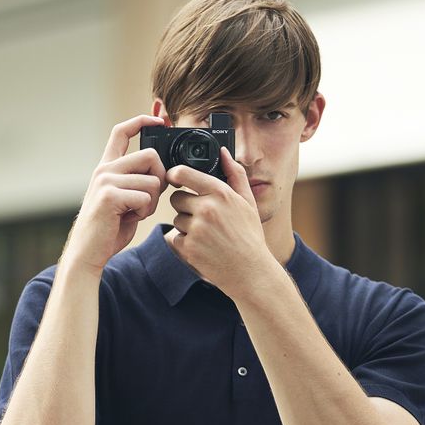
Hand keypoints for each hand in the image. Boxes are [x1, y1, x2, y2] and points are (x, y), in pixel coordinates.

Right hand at [62, 115, 167, 274]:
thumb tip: (163, 174)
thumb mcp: (123, 198)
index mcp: (106, 167)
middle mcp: (104, 169)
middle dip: (160, 178)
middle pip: (150, 155)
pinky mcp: (110, 196)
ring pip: (152, 180)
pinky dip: (144, 212)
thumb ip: (137, 181)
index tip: (158, 120)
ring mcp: (105, 181)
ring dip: (152, 201)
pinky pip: (145, 197)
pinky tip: (129, 219)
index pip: (121, 132)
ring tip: (134, 213)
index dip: (141, 120)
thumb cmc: (108, 229)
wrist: (87, 252)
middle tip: (148, 199)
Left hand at [165, 146, 275, 297]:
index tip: (174, 177)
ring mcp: (196, 229)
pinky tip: (203, 246)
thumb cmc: (250, 235)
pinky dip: (185, 242)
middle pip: (176, 198)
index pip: (183, 173)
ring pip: (176, 218)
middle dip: (185, 206)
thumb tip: (224, 153)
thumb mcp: (248, 202)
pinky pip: (175, 237)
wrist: (250, 271)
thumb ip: (235, 174)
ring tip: (208, 234)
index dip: (174, 174)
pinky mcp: (188, 247)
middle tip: (203, 217)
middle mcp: (206, 209)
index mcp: (221, 193)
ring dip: (186, 225)